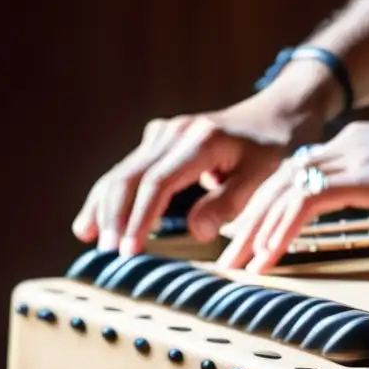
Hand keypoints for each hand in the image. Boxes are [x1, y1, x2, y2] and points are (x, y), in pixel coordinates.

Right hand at [71, 95, 325, 256]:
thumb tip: (197, 233)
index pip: (158, 183)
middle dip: (115, 216)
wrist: (278, 114)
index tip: (129, 249)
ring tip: (90, 239)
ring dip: (104, 207)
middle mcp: (174, 133)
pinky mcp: (160, 141)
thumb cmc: (276, 149)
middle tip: (108, 253)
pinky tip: (91, 222)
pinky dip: (109, 196)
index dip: (140, 218)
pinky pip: (129, 171)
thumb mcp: (264, 177)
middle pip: (131, 175)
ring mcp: (164, 134)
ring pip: (122, 172)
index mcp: (200, 141)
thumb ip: (230, 203)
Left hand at [215, 105, 368, 272]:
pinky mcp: (363, 175)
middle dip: (251, 222)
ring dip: (255, 232)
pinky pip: (306, 204)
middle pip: (280, 182)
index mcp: (362, 146)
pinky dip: (282, 232)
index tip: (258, 237)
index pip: (302, 175)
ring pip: (282, 192)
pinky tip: (269, 257)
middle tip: (232, 257)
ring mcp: (354, 157)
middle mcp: (349, 146)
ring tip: (238, 266)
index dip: (273, 207)